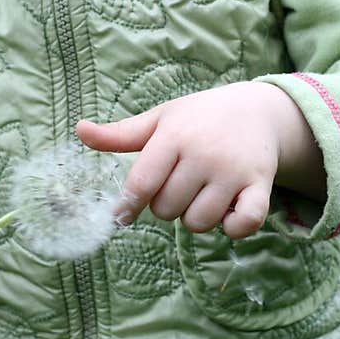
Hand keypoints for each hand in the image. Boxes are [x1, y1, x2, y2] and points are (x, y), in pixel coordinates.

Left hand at [76, 81, 325, 238]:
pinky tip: (228, 213)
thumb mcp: (161, 118)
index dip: (127, 206)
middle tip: (178, 187)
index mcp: (175, 135)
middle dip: (166, 206)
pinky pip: (244, 224)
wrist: (258, 110)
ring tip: (201, 196)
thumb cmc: (200, 117)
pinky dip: (233, 228)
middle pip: (167, 208)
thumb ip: (120, 134)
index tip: (122, 215)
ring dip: (194, 218)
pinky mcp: (260, 185)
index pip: (141, 182)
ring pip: (198, 222)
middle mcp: (204, 153)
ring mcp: (234, 171)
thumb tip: (79, 130)